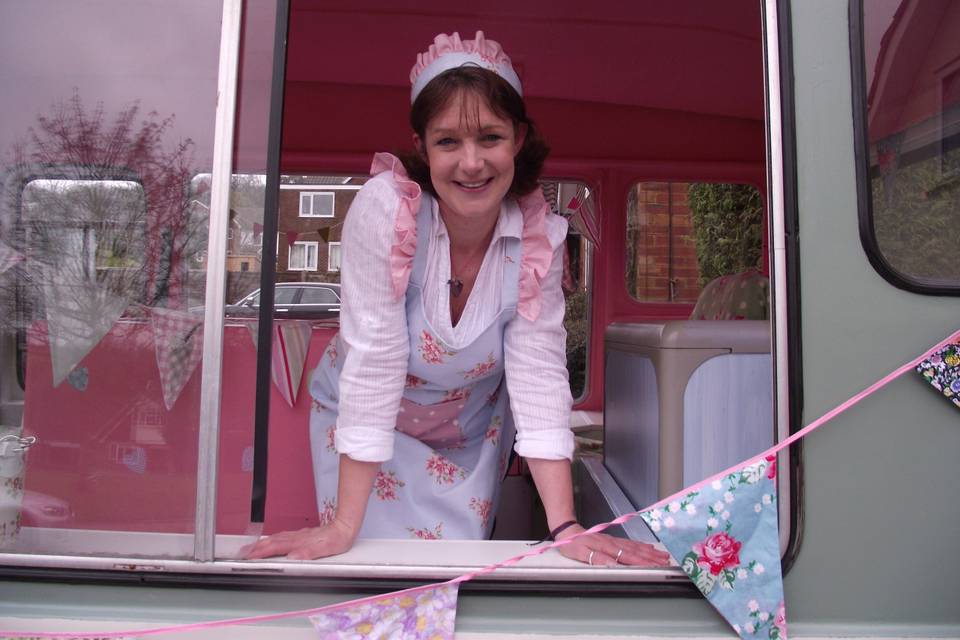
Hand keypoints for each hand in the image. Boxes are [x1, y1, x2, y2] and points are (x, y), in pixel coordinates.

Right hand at [241, 518, 356, 559]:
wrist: (345, 526)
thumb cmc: (336, 538)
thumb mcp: (324, 549)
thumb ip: (307, 553)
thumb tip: (292, 557)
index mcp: (299, 542)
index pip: (275, 547)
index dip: (261, 552)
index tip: (249, 556)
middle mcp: (297, 537)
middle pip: (272, 542)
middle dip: (256, 547)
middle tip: (243, 552)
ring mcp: (299, 535)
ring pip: (277, 538)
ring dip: (263, 543)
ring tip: (252, 547)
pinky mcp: (304, 534)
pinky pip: (284, 536)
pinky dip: (274, 539)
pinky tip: (273, 540)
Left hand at [554, 523, 671, 566]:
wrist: (567, 530)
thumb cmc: (572, 544)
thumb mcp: (580, 554)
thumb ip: (597, 559)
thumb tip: (613, 564)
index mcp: (606, 548)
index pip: (627, 557)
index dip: (642, 562)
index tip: (654, 566)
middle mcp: (612, 543)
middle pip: (635, 551)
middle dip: (651, 557)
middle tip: (666, 562)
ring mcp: (613, 540)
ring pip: (635, 546)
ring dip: (649, 552)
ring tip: (662, 556)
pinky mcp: (612, 539)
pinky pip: (630, 542)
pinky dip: (641, 545)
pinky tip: (649, 547)